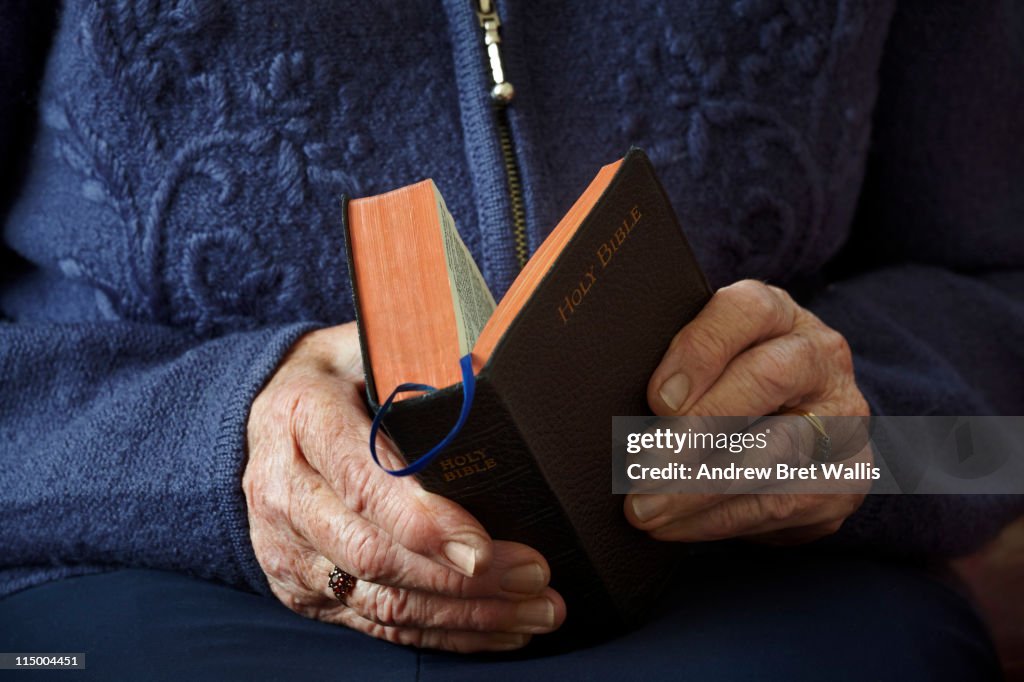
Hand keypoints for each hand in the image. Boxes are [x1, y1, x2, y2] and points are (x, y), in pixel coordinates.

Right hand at [244, 323, 564, 651]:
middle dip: (459, 580)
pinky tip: (496, 629)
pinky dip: (439, 633)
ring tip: (535, 611)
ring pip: (379, 600)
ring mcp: (288, 547)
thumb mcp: (367, 347)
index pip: (364, 483)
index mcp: (302, 419)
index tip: (483, 547)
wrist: (265, 413)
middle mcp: (285, 491)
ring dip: (463, 614)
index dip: (424, 523)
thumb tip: (492, 372)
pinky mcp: (302, 586)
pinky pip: (373, 623)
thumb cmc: (340, 375)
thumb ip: (416, 360)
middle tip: (534, 579)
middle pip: (372, 554)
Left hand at [626, 280, 870, 543]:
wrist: (799, 433)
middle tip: (644, 464)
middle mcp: (820, 356)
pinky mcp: (843, 478)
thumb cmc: (727, 386)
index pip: (746, 311)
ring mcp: (841, 417)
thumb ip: (674, 365)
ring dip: (700, 486)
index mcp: (778, 314)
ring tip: (645, 507)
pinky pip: (781, 503)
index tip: (657, 398)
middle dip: (701, 424)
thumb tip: (606, 397)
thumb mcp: (707, 361)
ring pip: (775, 450)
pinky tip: (673, 527)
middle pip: (768, 378)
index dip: (700, 352)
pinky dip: (718, 519)